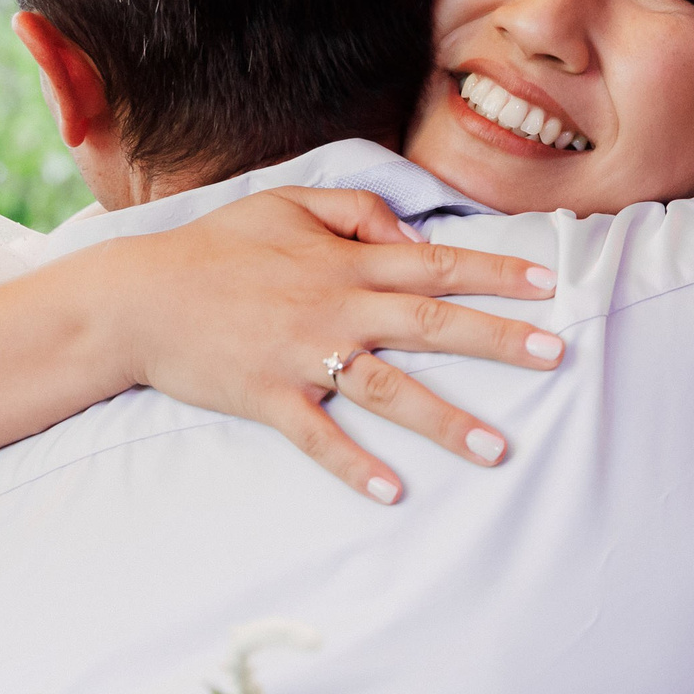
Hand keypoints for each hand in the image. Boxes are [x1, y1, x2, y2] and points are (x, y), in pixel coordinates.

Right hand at [100, 186, 563, 502]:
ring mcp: (302, 356)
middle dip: (498, 339)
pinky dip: (355, 465)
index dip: (495, 272)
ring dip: (446, 420)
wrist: (137, 298)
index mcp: (344, 261)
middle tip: (556, 354)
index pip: (435, 263)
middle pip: (431, 323)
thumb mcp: (286, 202)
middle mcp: (335, 307)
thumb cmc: (217, 247)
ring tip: (498, 449)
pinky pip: (319, 437)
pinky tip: (394, 491)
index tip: (548, 284)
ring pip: (388, 389)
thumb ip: (355, 211)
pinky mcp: (268, 397)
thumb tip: (412, 234)